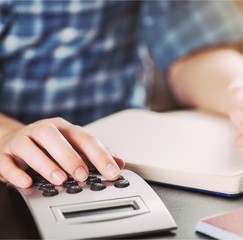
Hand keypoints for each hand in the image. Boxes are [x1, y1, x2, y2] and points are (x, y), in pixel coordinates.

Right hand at [0, 117, 124, 187]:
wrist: (13, 139)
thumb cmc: (49, 145)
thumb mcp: (74, 146)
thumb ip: (95, 155)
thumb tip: (120, 163)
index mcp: (64, 129)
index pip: (86, 139)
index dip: (101, 155)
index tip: (113, 171)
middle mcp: (44, 131)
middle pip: (56, 139)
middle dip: (71, 157)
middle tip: (83, 174)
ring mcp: (23, 140)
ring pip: (31, 147)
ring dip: (46, 164)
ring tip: (59, 179)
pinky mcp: (3, 153)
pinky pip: (6, 161)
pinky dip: (15, 173)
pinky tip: (27, 182)